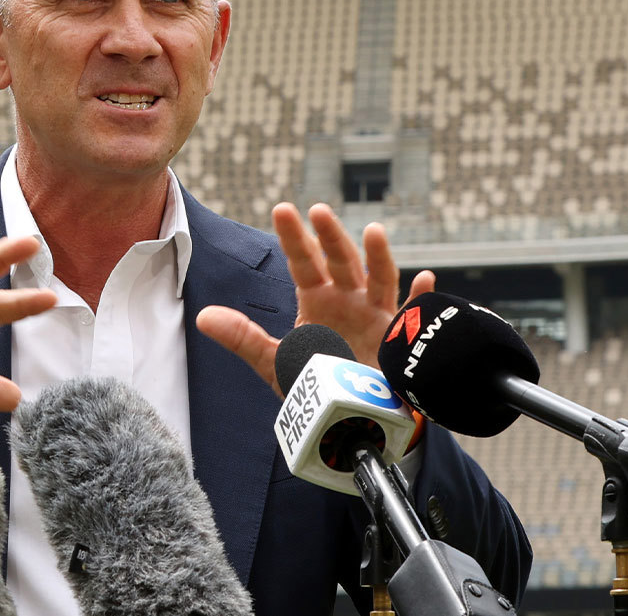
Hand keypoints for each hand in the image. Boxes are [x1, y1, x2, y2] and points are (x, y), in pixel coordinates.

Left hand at [197, 203, 434, 394]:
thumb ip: (243, 338)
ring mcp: (377, 317)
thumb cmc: (317, 385)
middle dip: (330, 236)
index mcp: (318, 300)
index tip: (281, 208)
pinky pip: (413, 317)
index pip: (303, 262)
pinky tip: (424, 280)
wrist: (351, 419)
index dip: (293, 237)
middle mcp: (349, 301)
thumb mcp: (276, 362)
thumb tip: (202, 317)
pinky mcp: (399, 341)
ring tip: (373, 231)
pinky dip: (419, 300)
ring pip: (378, 279)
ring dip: (377, 256)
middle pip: (340, 261)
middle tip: (316, 210)